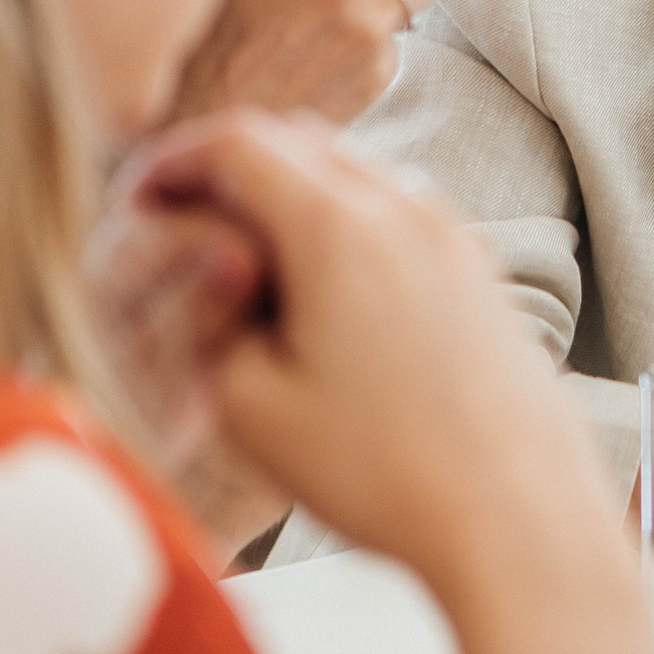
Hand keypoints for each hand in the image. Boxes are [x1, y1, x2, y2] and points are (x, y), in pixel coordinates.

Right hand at [121, 113, 653, 653]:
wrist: (515, 511)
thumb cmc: (382, 470)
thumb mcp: (249, 406)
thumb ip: (209, 315)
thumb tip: (213, 265)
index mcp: (339, 227)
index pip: (239, 142)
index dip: (174, 160)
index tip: (138, 196)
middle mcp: (405, 208)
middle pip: (300, 142)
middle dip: (229, 168)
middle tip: (180, 220)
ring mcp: (452, 234)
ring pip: (354, 172)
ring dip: (291, 192)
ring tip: (244, 261)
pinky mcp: (479, 269)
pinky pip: (398, 212)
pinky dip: (345, 222)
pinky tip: (321, 291)